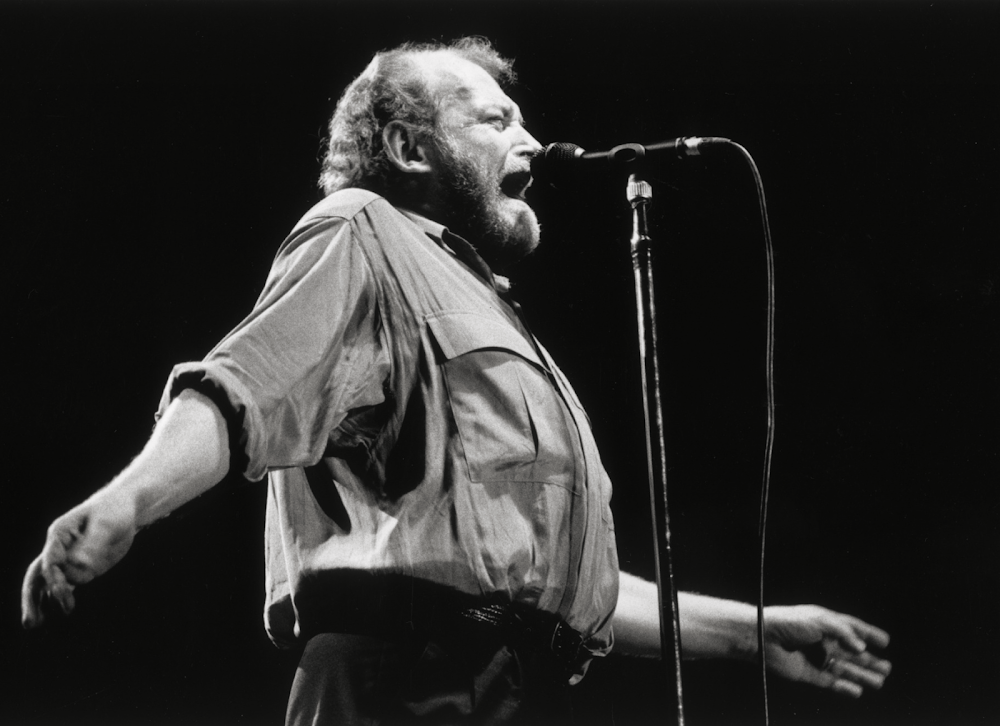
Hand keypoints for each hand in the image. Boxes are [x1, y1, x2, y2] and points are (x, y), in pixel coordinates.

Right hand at [21, 490, 137, 628]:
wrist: (124, 510)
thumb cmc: (114, 512)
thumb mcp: (107, 524)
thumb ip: (94, 543)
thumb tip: (79, 564)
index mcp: (59, 534)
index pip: (50, 561)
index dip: (54, 578)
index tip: (65, 590)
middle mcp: (59, 549)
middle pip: (38, 575)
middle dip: (31, 598)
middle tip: (30, 622)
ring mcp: (69, 560)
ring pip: (49, 584)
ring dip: (42, 603)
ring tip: (34, 624)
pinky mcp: (82, 568)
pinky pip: (65, 586)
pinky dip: (57, 599)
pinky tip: (54, 614)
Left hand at [763, 604, 891, 697]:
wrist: (763, 638)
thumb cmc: (790, 623)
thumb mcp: (821, 621)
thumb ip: (844, 632)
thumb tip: (862, 647)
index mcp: (826, 624)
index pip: (852, 628)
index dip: (869, 634)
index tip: (885, 641)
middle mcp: (823, 641)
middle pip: (851, 653)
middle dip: (869, 660)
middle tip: (887, 668)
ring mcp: (816, 658)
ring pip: (844, 669)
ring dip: (861, 675)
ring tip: (880, 681)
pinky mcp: (809, 674)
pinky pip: (830, 682)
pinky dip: (844, 688)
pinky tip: (857, 691)